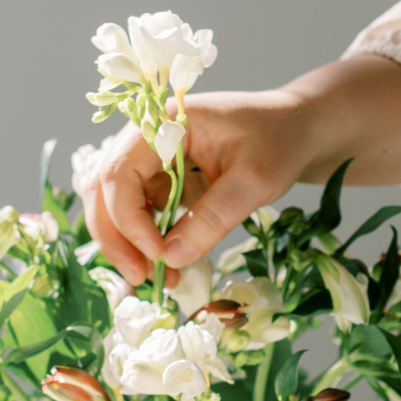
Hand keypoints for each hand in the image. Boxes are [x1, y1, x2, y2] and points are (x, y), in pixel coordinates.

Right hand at [80, 55, 400, 285]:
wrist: (297, 130)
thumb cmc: (280, 142)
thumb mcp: (255, 180)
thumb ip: (214, 216)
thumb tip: (171, 258)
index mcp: (164, 122)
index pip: (119, 172)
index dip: (129, 219)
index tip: (159, 255)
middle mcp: (146, 137)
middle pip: (103, 189)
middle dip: (116, 237)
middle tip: (141, 279)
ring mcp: (151, 159)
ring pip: (114, 204)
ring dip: (127, 243)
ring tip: (157, 278)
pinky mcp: (161, 180)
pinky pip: (139, 212)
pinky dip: (147, 241)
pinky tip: (170, 265)